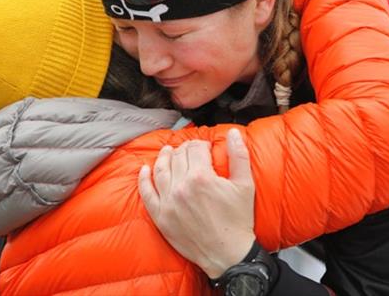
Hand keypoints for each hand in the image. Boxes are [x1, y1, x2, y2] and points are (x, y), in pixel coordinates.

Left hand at [138, 129, 255, 278]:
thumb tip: (232, 132)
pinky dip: (143, 179)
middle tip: (191, 152)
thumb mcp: (245, 185)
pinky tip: (144, 170)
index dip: (201, 144)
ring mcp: (168, 202)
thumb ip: (239, 155)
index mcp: (201, 177)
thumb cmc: (238, 221)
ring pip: (161, 170)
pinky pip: (146, 193)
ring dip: (164, 157)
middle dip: (185, 150)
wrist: (228, 255)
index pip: (195, 148)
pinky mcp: (160, 216)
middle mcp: (181, 187)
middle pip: (177, 156)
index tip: (206, 149)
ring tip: (167, 152)